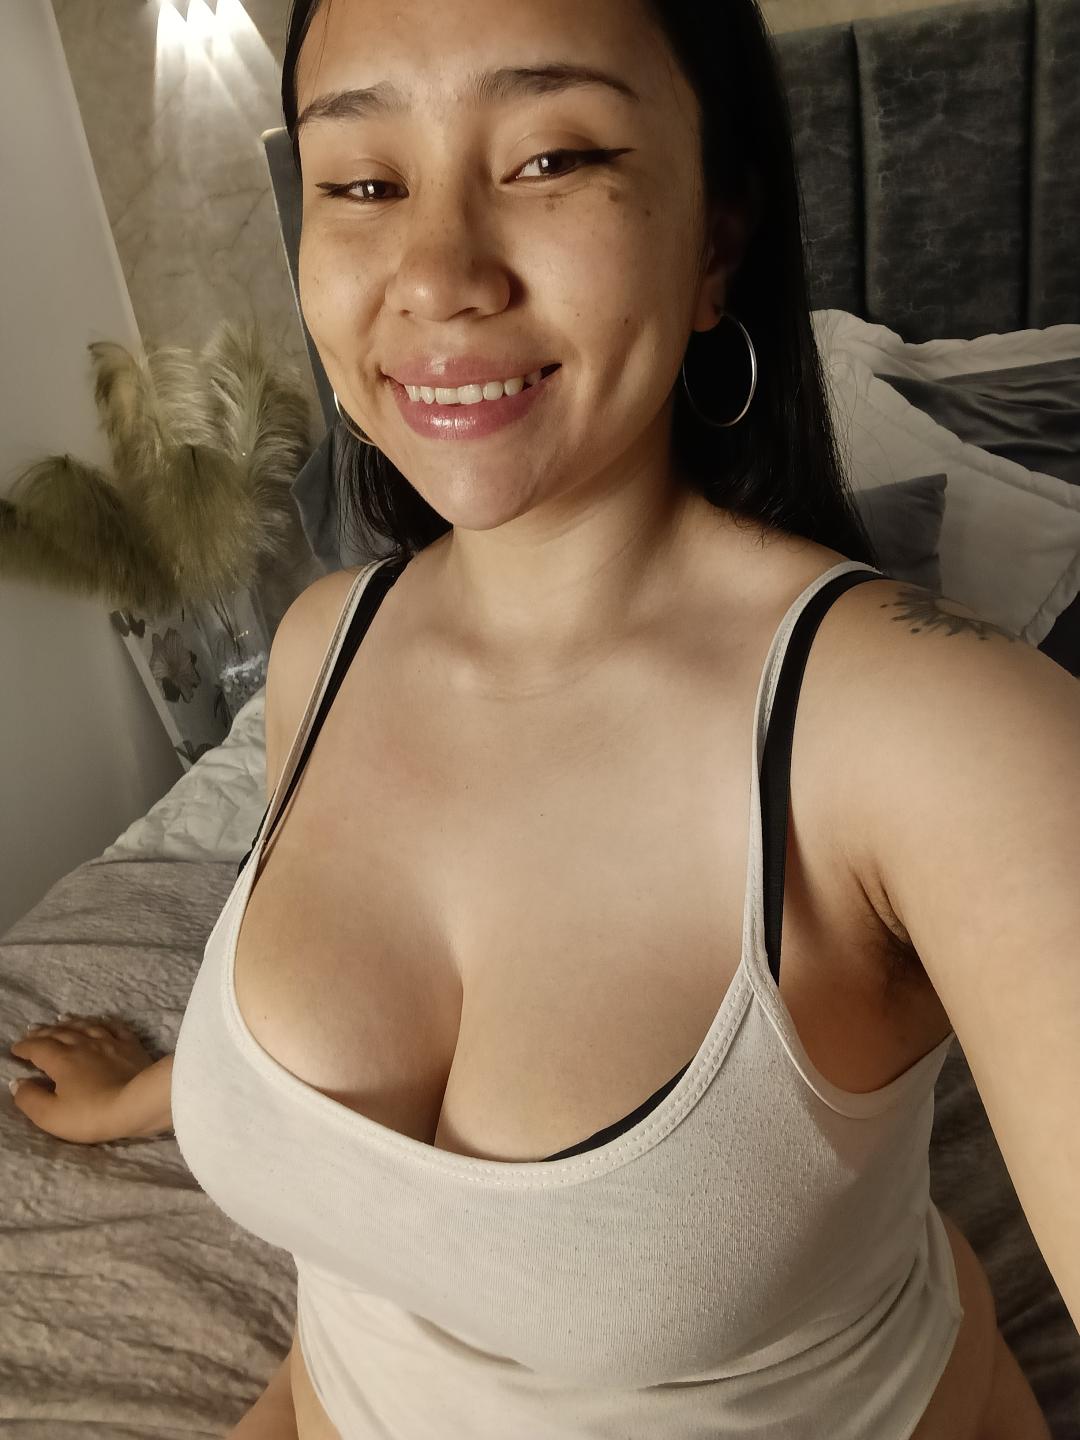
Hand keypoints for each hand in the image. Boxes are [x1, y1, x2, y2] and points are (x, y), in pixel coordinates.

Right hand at [8, 1014, 157, 1143]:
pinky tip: (101, 1020)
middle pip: (60, 1033)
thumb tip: (17, 1083)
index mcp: (62, 1060)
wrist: (138, 1105)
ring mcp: (109, 1042)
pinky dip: (104, 1021)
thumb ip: (30, 1099)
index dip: (24, 1047)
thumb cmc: (91, 1114)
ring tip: (61, 1018)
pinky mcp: (131, 1045)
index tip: (15, 1048)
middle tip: (33, 1029)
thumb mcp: (51, 1115)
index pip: (38, 1048)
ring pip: (86, 1026)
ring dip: (70, 1022)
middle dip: (43, 1031)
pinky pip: (114, 1027)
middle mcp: (84, 1044)